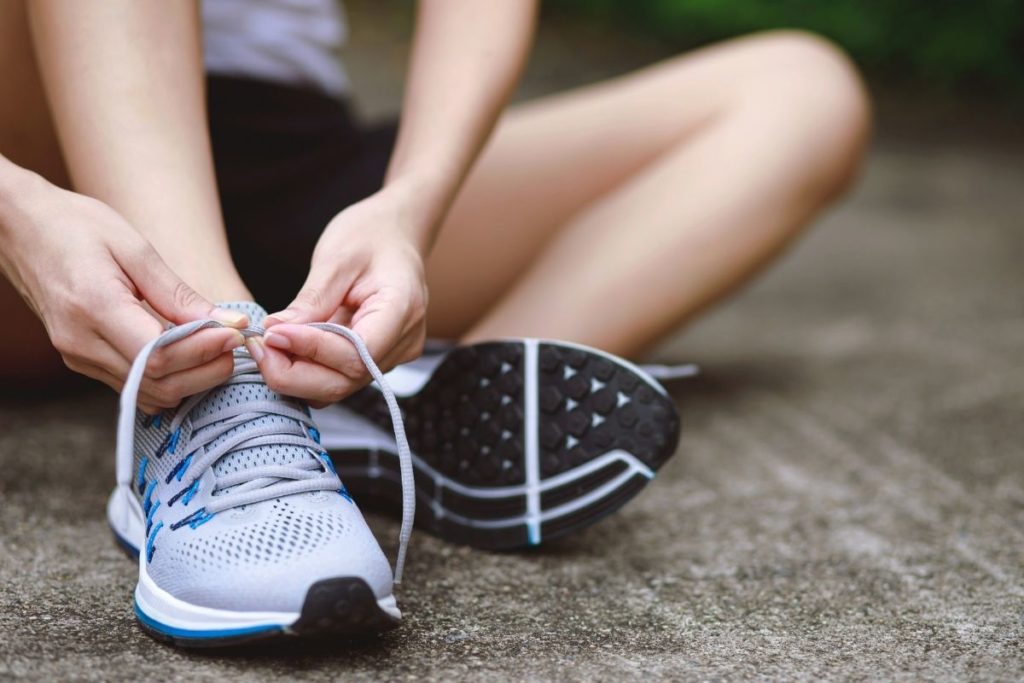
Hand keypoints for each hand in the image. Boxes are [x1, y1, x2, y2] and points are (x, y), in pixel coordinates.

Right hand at [0, 170, 247, 410]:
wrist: (20, 229)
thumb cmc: (77, 227)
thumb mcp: (134, 248)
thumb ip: (178, 293)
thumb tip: (227, 322)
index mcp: (93, 307)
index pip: (159, 355)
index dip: (204, 351)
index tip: (236, 333)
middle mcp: (81, 342)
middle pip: (157, 382)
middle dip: (206, 370)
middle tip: (235, 345)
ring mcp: (77, 356)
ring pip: (147, 393)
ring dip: (192, 380)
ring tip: (218, 350)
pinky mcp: (81, 360)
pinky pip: (133, 386)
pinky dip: (169, 380)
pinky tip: (191, 356)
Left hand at [255, 190, 428, 405]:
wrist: (394, 234)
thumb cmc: (369, 235)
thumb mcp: (336, 257)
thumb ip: (311, 300)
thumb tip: (274, 332)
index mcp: (402, 309)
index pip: (357, 352)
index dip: (311, 350)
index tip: (271, 333)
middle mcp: (403, 342)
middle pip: (346, 381)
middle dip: (295, 372)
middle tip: (258, 345)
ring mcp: (392, 355)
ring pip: (339, 386)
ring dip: (296, 375)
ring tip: (266, 346)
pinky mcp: (375, 360)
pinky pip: (338, 378)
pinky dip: (306, 371)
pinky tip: (284, 350)